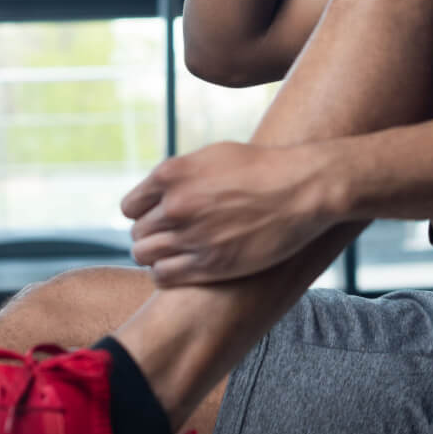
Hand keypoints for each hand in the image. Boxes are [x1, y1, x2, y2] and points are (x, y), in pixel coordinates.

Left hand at [121, 142, 337, 286]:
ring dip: (156, 257)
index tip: (158, 218)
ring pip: (145, 256)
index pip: (130, 207)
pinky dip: (166, 274)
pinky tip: (182, 268)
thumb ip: (179, 175)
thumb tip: (157, 193)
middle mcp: (175, 206)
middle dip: (151, 236)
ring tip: (175, 254)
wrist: (302, 189)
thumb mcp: (212, 157)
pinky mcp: (210, 265)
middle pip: (138, 233)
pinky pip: (164, 276)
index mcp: (171, 175)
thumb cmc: (261, 168)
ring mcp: (191, 237)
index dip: (143, 213)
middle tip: (171, 238)